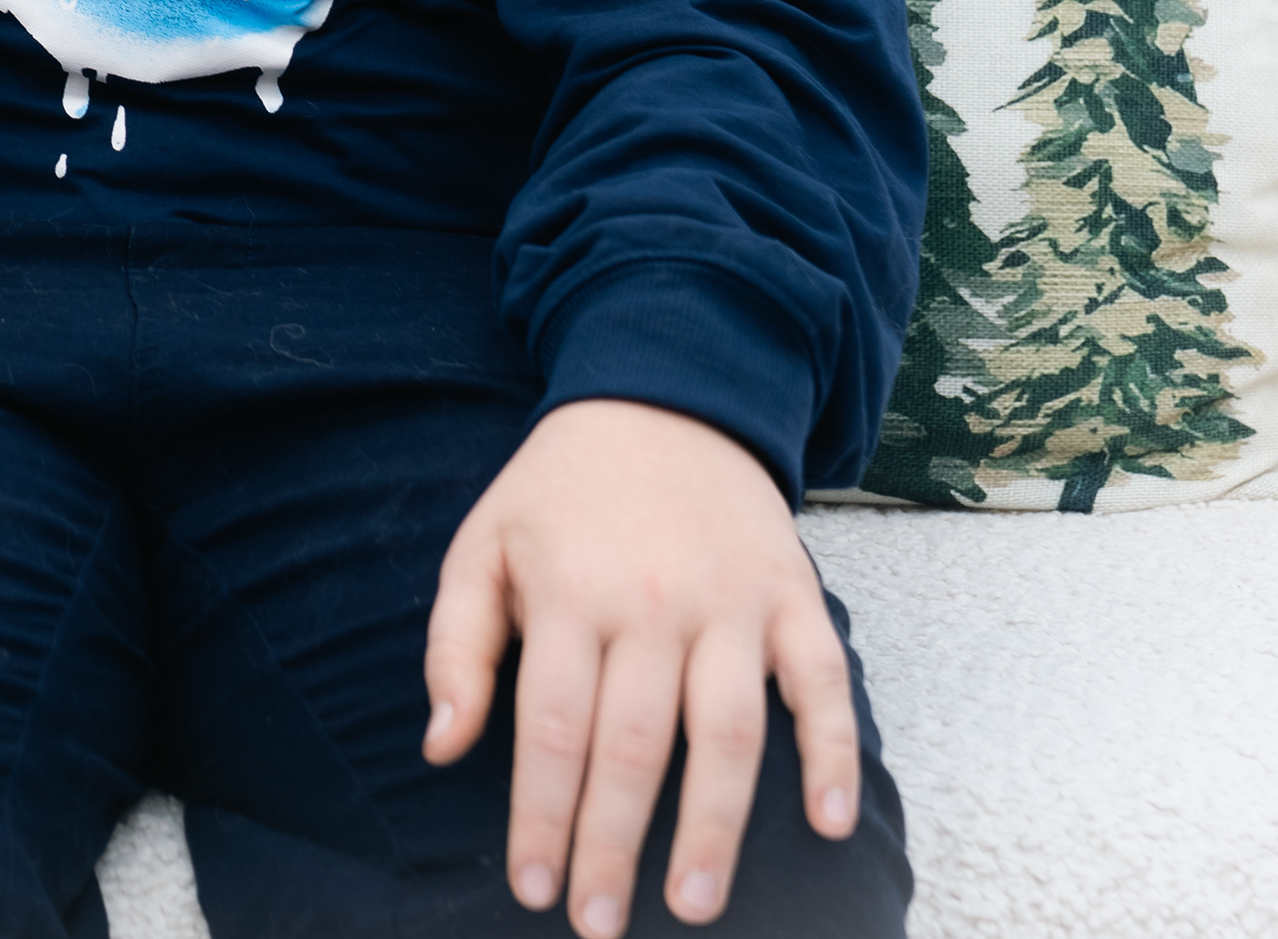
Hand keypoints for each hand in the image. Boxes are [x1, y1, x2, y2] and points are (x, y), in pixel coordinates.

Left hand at [422, 399, 858, 933]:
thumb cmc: (560, 488)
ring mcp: (733, 601)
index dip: (542, 816)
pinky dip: (835, 752)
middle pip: (635, 747)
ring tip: (694, 903)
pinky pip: (824, 682)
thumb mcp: (482, 543)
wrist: (667, 392)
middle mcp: (654, 602)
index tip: (534, 888)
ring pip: (729, 733)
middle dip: (615, 846)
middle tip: (600, 925)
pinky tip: (830, 823)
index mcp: (570, 593)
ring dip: (716, 827)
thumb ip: (454, 645)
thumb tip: (442, 746)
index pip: (554, 729)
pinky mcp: (793, 594)